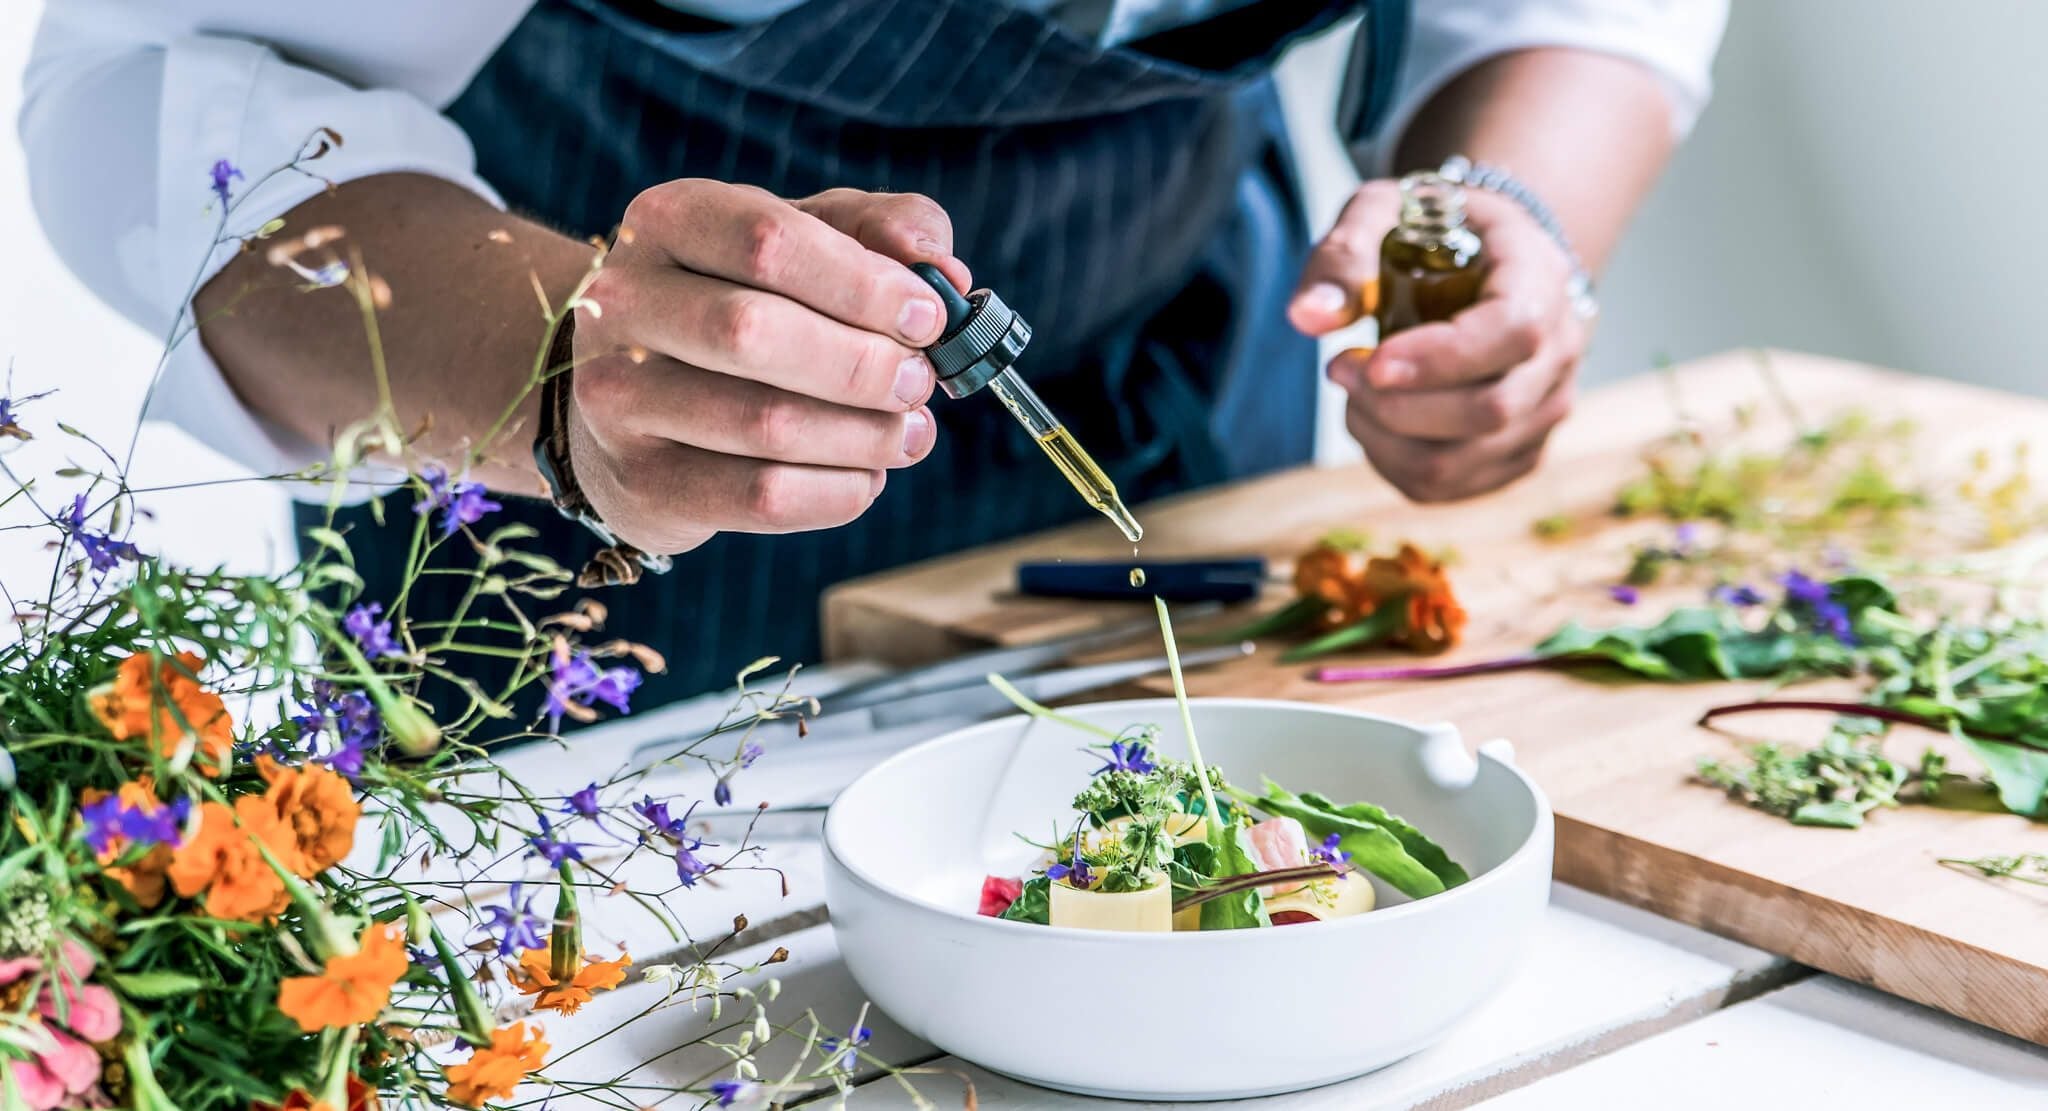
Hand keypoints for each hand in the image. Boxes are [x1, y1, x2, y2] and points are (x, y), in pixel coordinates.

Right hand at [568, 181, 969, 553]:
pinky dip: (838, 491)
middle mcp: (623, 303)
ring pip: (764, 424)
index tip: (927, 317)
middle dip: (864, 364)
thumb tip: (942, 269)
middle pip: (755, 333)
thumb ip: (879, 230)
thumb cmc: (741, 298)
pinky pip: (760, 497)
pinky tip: (866, 474)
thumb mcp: (805, 238)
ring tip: (908, 431)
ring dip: (864, 435)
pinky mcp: (643, 484)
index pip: (768, 242)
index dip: (865, 284)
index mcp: (668, 220)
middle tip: (920, 381)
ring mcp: (618, 399)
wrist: (634, 392)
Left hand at [1288, 179, 1585, 502]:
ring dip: (1383, 438)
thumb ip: (1344, 256)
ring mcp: (1545, 408)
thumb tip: (1307, 318)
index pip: (1513, 332)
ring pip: (1462, 461)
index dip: (1439, 359)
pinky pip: (1450, 486)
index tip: (1370, 361)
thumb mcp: (1383, 213)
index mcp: (1541, 277)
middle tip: (1340, 367)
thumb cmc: (1432, 232)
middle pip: (1490, 411)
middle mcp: (1561, 350)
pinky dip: (1392, 463)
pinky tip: (1374, 420)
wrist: (1485, 260)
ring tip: (1354, 392)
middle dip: (1394, 405)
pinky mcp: (1517, 452)